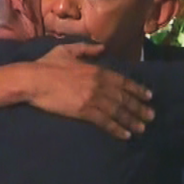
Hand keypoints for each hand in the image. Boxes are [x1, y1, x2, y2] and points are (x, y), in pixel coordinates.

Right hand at [30, 43, 154, 139]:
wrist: (32, 80)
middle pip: (124, 98)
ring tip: (142, 128)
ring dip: (132, 120)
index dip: (137, 89)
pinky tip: (125, 135)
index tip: (149, 96)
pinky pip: (104, 121)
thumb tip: (102, 48)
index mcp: (96, 69)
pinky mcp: (83, 111)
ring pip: (117, 111)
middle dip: (139, 108)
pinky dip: (117, 128)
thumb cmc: (46, 64)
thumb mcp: (68, 50)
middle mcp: (99, 84)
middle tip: (151, 116)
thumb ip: (87, 49)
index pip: (123, 81)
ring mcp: (92, 98)